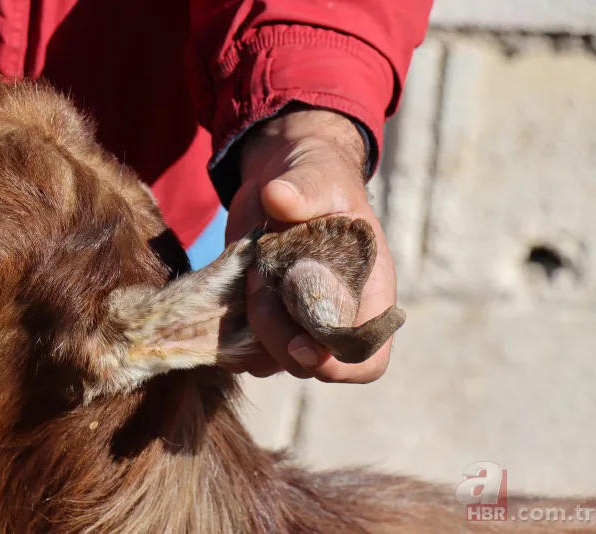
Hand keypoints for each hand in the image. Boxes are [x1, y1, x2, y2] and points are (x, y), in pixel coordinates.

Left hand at [225, 107, 396, 382]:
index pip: (365, 357)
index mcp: (367, 293)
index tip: (302, 345)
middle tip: (261, 278)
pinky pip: (240, 346)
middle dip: (276, 333)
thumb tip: (279, 198)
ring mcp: (294, 322)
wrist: (282, 178)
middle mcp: (333, 317)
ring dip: (250, 327)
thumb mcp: (317, 175)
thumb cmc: (316, 176)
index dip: (338, 364)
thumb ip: (305, 189)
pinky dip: (228, 325)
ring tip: (252, 272)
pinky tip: (233, 282)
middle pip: (309, 364)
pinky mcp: (260, 317)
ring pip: (269, 360)